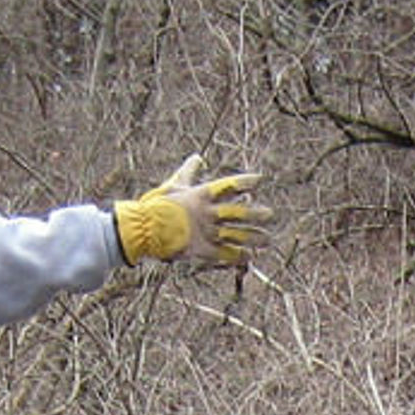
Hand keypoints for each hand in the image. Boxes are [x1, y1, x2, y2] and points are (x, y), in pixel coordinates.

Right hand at [112, 155, 267, 267]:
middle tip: (270, 214)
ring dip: (254, 237)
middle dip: (256, 214)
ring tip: (267, 239)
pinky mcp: (203, 250)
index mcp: (202, 195)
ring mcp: (207, 232)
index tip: (259, 180)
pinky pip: (226, 254)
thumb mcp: (174, 184)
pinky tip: (248, 256)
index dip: (245, 182)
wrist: (144, 229)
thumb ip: (189, 172)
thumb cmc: (157, 205)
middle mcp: (209, 213)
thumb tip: (197, 157)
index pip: (229, 186)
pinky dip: (238, 256)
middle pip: (239, 213)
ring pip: (237, 235)